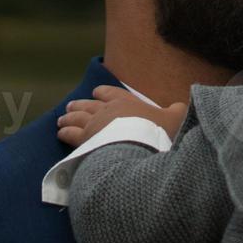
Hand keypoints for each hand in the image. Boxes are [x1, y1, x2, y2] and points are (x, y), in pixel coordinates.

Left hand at [56, 85, 187, 147]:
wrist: (139, 149)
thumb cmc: (157, 133)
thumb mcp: (175, 118)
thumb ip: (177, 111)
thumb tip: (182, 106)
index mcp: (126, 102)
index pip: (111, 93)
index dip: (103, 93)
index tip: (96, 93)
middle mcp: (106, 111)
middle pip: (89, 105)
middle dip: (80, 105)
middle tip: (72, 105)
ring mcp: (93, 126)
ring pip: (77, 118)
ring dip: (69, 117)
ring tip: (62, 119)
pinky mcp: (84, 142)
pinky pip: (71, 135)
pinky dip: (65, 133)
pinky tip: (60, 134)